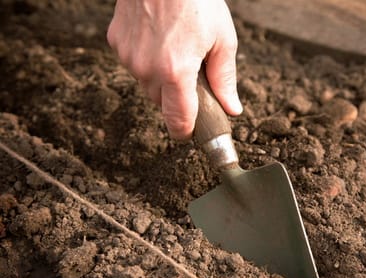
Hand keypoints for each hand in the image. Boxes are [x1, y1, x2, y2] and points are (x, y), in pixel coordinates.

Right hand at [107, 0, 242, 139]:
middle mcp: (147, 69)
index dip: (186, 132)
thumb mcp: (222, 39)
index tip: (192, 132)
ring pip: (147, 85)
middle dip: (177, 98)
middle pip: (162, 104)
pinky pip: (133, 64)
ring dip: (161, 79)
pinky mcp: (116, 42)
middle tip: (192, 76)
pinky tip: (158, 39)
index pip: (177, 121)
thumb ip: (224, 79)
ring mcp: (128, 56)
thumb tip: (232, 109)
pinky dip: (146, 60)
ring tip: (176, 51)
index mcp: (176, 72)